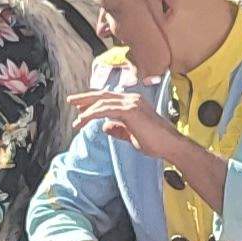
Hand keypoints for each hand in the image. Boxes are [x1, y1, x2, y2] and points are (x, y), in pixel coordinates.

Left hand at [68, 86, 184, 161]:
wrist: (170, 145)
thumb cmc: (156, 142)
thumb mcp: (132, 135)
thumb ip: (119, 129)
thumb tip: (105, 126)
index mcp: (134, 103)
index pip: (109, 98)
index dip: (93, 100)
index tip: (80, 106)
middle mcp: (132, 99)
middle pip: (103, 95)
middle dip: (85, 98)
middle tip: (71, 101)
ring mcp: (132, 103)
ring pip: (102, 102)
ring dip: (86, 110)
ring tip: (76, 120)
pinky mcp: (130, 111)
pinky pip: (105, 110)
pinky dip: (92, 114)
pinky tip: (83, 120)